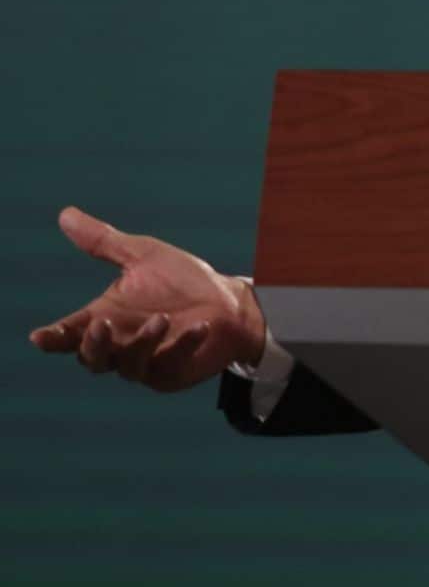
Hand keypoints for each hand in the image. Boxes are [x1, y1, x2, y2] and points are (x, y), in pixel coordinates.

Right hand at [28, 206, 267, 392]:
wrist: (229, 301)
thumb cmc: (183, 280)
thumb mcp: (144, 256)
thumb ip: (104, 242)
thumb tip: (66, 214)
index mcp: (106, 318)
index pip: (70, 334)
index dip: (53, 338)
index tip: (40, 337)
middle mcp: (121, 345)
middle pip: (92, 358)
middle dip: (93, 344)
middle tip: (102, 324)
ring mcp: (145, 363)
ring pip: (128, 366)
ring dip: (142, 343)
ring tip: (162, 319)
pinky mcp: (172, 373)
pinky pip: (170, 365)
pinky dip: (182, 346)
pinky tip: (199, 328)